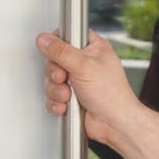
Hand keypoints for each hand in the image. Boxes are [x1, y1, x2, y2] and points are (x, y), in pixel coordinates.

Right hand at [36, 30, 140, 145]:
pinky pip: (52, 96)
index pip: (68, 35)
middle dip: (55, 73)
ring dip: (56, 90)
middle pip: (54, 60)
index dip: (58, 44)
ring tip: (68, 95)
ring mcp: (77, 81)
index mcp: (93, 48)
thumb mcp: (83, 66)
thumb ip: (61, 51)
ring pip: (51, 80)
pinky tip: (66, 105)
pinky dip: (56, 102)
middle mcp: (84, 63)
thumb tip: (44, 39)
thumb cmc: (111, 94)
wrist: (114, 123)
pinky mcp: (71, 97)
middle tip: (63, 78)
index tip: (55, 52)